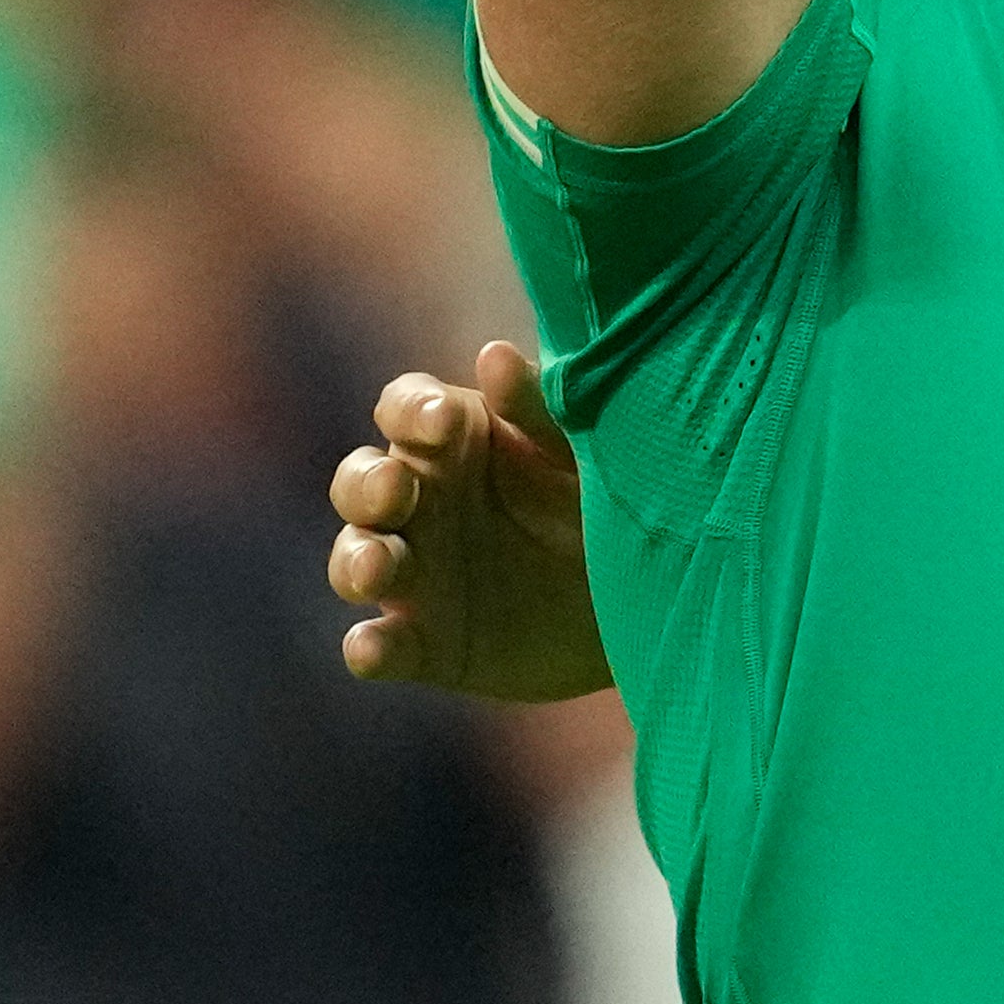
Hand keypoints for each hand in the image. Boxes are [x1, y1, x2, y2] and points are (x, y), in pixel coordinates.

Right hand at [328, 341, 613, 701]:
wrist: (649, 596)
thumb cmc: (608, 497)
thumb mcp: (583, 450)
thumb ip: (538, 408)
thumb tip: (492, 356)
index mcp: (454, 438)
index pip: (404, 408)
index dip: (412, 410)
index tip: (444, 420)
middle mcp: (421, 500)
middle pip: (360, 482)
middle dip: (366, 485)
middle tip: (396, 488)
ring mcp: (416, 573)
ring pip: (355, 560)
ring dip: (355, 562)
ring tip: (377, 568)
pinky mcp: (425, 642)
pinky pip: (381, 645)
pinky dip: (368, 648)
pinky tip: (371, 648)